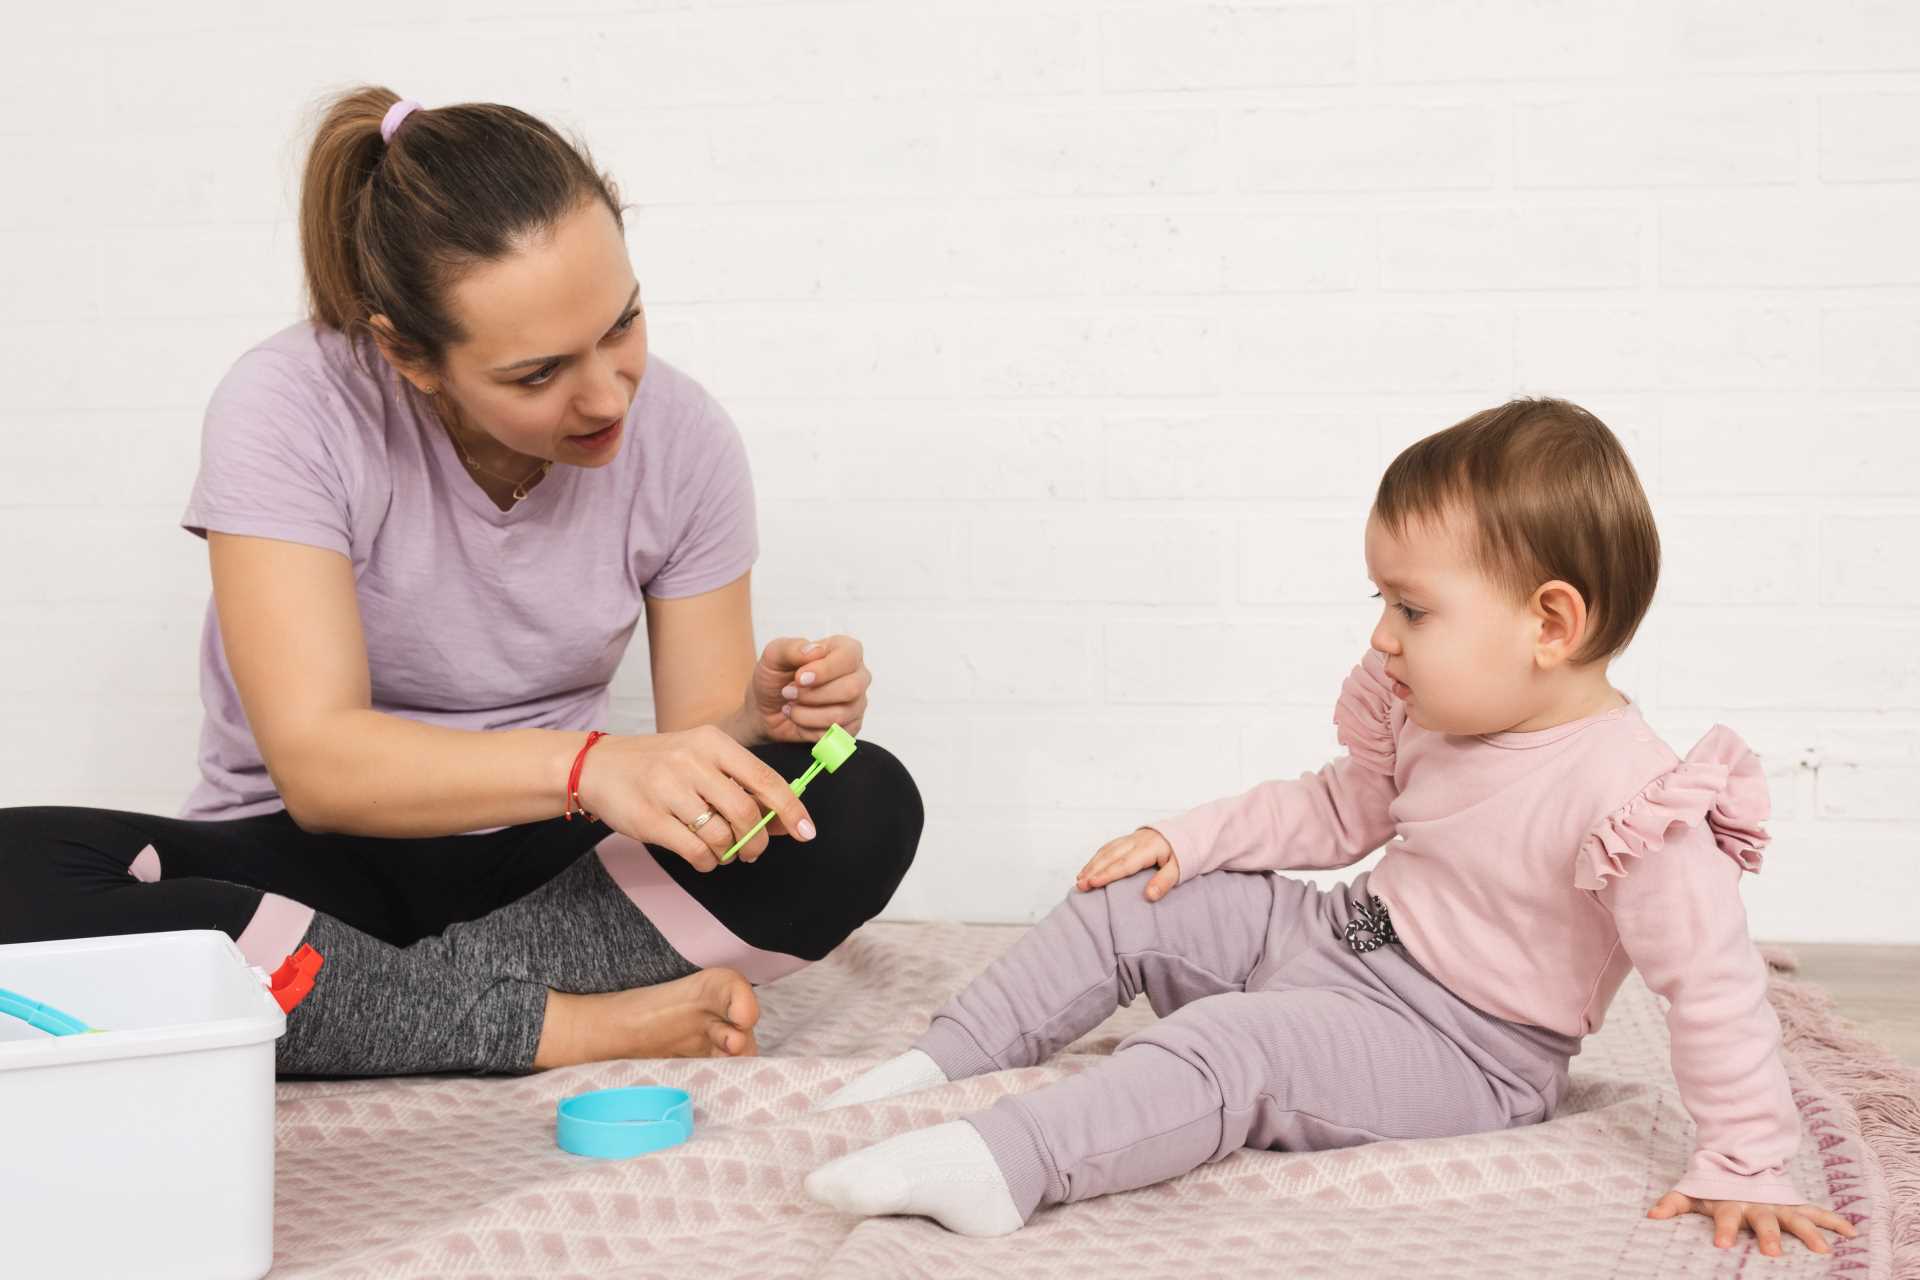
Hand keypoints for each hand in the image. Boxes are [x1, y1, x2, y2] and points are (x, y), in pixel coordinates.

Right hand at [573, 726, 815, 869]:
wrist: (597, 766)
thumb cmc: (659, 765)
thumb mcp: (702, 760)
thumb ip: (742, 785)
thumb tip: (786, 819)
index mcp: (712, 742)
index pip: (764, 778)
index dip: (791, 809)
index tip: (807, 832)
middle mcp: (691, 761)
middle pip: (746, 812)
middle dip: (757, 841)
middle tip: (753, 850)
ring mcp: (668, 789)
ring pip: (721, 836)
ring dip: (729, 853)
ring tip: (722, 851)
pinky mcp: (649, 818)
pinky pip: (695, 851)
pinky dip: (707, 862)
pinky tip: (703, 857)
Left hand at [745, 635, 870, 744]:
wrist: (766, 709)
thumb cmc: (775, 677)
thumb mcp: (774, 655)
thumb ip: (791, 648)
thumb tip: (815, 651)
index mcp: (845, 649)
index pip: (849, 657)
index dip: (824, 670)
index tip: (799, 678)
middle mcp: (858, 675)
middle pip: (851, 689)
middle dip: (813, 695)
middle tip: (788, 693)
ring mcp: (857, 703)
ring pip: (841, 715)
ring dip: (806, 714)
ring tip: (789, 707)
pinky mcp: (850, 727)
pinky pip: (835, 734)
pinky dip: (809, 729)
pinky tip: (798, 719)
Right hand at [1075, 828, 1180, 900]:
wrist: (1185, 833)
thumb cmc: (1182, 853)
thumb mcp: (1179, 869)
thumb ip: (1164, 882)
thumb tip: (1149, 896)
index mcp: (1148, 848)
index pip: (1124, 863)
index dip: (1107, 874)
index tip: (1092, 883)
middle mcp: (1135, 841)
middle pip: (1110, 856)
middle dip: (1093, 870)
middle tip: (1080, 885)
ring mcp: (1130, 838)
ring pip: (1106, 850)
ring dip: (1092, 864)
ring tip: (1080, 879)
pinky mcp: (1128, 839)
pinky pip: (1108, 847)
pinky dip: (1097, 857)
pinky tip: (1090, 866)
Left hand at [1647, 1190, 1857, 1256]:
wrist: (1741, 1162)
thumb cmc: (1715, 1186)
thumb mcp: (1693, 1192)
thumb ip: (1673, 1203)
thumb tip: (1651, 1215)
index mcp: (1732, 1205)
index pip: (1726, 1219)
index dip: (1723, 1230)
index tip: (1721, 1245)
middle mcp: (1759, 1206)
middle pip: (1765, 1222)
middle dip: (1769, 1236)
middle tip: (1772, 1252)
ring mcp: (1780, 1206)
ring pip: (1796, 1219)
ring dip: (1809, 1233)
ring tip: (1822, 1250)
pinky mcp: (1797, 1206)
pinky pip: (1818, 1213)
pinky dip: (1835, 1221)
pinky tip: (1852, 1232)